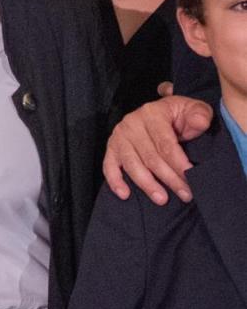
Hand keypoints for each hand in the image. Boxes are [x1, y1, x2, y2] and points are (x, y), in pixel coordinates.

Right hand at [104, 88, 209, 203]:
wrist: (162, 112)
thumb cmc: (179, 115)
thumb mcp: (194, 109)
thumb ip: (200, 115)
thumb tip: (199, 122)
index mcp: (152, 113)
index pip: (166, 144)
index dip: (179, 163)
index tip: (191, 179)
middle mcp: (132, 124)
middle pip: (151, 157)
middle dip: (169, 179)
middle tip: (185, 195)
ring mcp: (119, 136)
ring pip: (132, 165)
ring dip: (147, 184)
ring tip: (162, 199)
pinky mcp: (112, 148)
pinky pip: (109, 166)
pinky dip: (115, 181)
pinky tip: (125, 194)